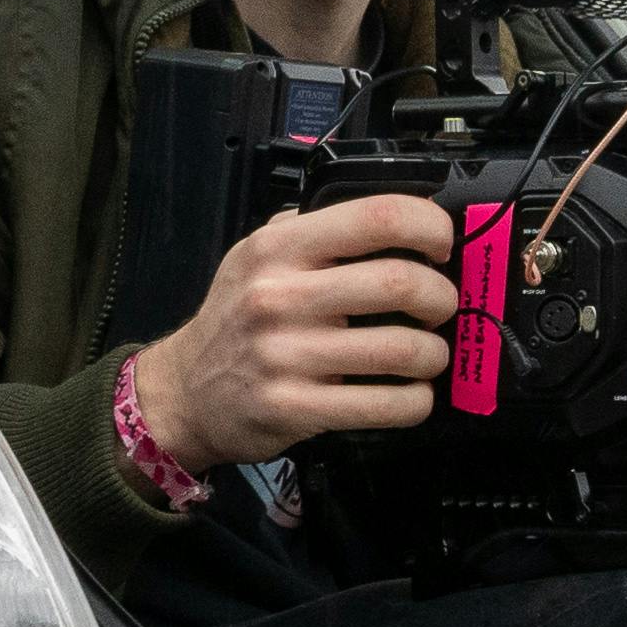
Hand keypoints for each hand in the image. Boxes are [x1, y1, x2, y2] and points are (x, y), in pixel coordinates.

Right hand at [129, 195, 462, 468]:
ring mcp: (287, 356)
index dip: (429, 228)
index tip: (441, 246)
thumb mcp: (256, 255)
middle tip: (440, 308)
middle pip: (401, 283)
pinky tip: (412, 394)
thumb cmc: (237, 317)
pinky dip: (415, 401)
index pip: (378, 217)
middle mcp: (280, 296)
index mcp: (280, 247)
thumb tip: (396, 221)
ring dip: (434, 355)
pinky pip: (385, 405)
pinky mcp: (295, 408)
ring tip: (428, 355)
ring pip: (402, 350)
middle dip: (441, 298)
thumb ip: (314, 231)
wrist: (185, 391)